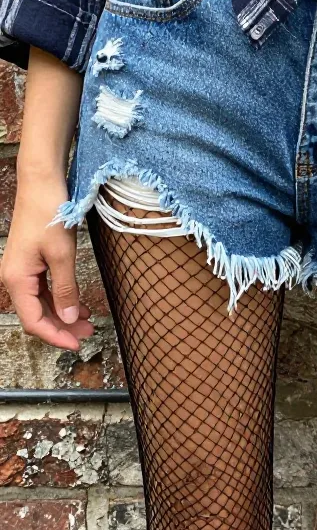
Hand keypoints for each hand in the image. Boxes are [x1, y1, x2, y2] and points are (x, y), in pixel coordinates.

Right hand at [1, 172, 94, 349]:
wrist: (42, 184)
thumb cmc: (48, 213)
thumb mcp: (62, 254)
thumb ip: (65, 288)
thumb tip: (69, 318)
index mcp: (16, 279)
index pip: (34, 321)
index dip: (55, 336)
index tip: (77, 345)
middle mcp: (14, 278)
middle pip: (37, 315)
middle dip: (62, 327)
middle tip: (89, 333)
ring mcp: (22, 271)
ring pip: (42, 304)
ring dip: (63, 314)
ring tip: (88, 322)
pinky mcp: (31, 263)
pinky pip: (44, 290)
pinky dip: (60, 299)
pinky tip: (78, 305)